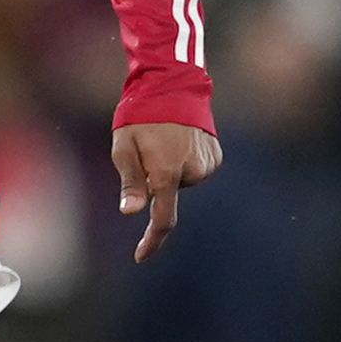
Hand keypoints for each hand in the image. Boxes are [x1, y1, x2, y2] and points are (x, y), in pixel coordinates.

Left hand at [113, 120, 221, 262]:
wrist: (174, 85)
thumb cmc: (141, 116)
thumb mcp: (124, 147)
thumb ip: (130, 182)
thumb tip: (131, 212)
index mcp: (166, 173)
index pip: (163, 219)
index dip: (151, 240)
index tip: (140, 256)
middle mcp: (192, 172)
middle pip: (170, 195)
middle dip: (156, 183)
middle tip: (145, 153)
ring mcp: (207, 164)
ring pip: (184, 182)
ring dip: (171, 171)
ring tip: (164, 141)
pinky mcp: (216, 155)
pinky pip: (197, 171)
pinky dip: (186, 163)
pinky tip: (180, 141)